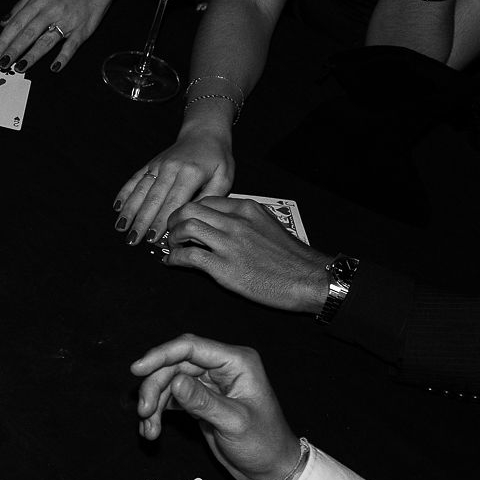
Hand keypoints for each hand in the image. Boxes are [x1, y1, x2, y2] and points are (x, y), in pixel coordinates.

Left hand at [0, 0, 141, 71]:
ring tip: (19, 68)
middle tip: (1, 64)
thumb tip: (3, 22)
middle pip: (28, 33)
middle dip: (13, 50)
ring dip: (32, 56)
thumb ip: (22, 4)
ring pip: (46, 41)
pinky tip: (54, 67)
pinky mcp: (82, 29)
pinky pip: (71, 46)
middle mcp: (51, 11)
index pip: (16, 23)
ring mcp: (67, 21)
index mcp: (39, 1)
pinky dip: (63, 57)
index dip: (4, 39)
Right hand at [114, 124, 234, 244]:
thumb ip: (210, 198)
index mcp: (191, 173)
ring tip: (121, 228)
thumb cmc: (217, 158)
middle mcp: (171, 168)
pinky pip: (135, 179)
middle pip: (153, 199)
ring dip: (129, 211)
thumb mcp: (224, 177)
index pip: (173, 203)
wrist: (204, 132)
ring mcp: (158, 165)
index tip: (153, 239)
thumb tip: (192, 217)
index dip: (161, 222)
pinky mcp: (151, 164)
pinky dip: (125, 193)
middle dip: (141, 222)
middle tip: (133, 241)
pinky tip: (117, 208)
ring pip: (141, 190)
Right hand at [130, 335, 300, 479]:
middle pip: (174, 365)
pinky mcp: (200, 400)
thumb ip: (204, 402)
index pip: (191, 348)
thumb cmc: (264, 443)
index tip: (138, 369)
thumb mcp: (235, 423)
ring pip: (168, 382)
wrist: (271, 468)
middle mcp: (221, 368)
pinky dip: (159, 412)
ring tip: (149, 427)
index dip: (161, 355)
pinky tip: (152, 428)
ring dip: (154, 403)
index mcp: (236, 363)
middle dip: (155, 387)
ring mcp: (209, 384)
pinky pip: (171, 398)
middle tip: (144, 410)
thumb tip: (175, 382)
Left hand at [158, 198, 333, 314]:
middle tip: (171, 231)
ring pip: (185, 227)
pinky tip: (171, 262)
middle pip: (190, 209)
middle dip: (174, 219)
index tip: (184, 220)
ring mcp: (229, 244)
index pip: (206, 200)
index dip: (189, 210)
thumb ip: (244, 220)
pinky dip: (174, 258)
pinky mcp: (224, 267)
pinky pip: (188, 257)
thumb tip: (221, 223)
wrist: (308, 279)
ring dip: (172, 237)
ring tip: (172, 246)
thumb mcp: (268, 226)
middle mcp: (236, 221)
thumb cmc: (290, 258)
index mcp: (247, 209)